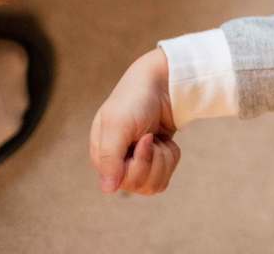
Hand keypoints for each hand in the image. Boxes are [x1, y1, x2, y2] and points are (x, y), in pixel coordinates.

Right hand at [90, 48, 181, 195]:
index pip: (123, 181)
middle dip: (154, 159)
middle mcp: (118, 165)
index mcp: (103, 157)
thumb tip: (108, 189)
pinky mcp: (154, 161)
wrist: (162, 84)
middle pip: (141, 185)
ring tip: (157, 138)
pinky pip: (165, 175)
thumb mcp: (118, 124)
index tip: (145, 138)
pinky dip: (171, 157)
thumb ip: (110, 157)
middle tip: (152, 136)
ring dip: (164, 158)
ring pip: (155, 184)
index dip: (140, 162)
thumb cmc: (136, 100)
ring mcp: (137, 164)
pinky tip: (164, 140)